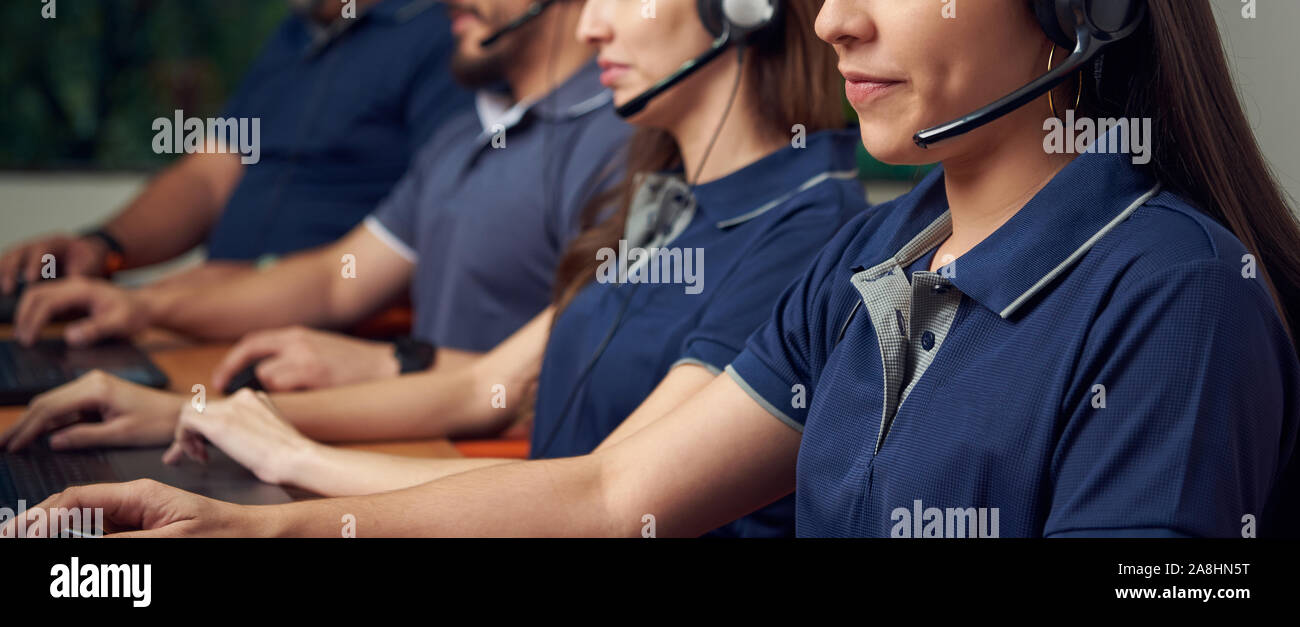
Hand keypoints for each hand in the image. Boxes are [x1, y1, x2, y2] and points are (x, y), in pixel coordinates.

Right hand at [0, 233, 108, 294]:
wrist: (85, 254)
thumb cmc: (88, 261)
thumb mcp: (88, 267)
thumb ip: (77, 277)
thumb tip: (67, 293)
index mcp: (57, 241)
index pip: (42, 249)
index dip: (35, 263)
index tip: (31, 279)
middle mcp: (38, 243)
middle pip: (19, 251)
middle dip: (12, 270)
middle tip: (9, 289)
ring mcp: (26, 250)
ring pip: (9, 257)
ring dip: (2, 273)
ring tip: (1, 290)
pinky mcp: (19, 260)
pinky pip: (5, 264)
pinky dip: (0, 273)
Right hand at [0, 370, 184, 451]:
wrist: (178, 411)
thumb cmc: (156, 423)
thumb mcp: (121, 434)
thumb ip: (85, 436)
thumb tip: (53, 442)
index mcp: (96, 389)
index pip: (50, 408)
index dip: (28, 428)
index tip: (13, 446)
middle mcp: (90, 381)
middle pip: (45, 402)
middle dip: (23, 424)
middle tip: (4, 444)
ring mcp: (92, 384)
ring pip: (52, 403)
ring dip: (33, 421)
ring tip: (14, 441)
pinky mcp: (95, 392)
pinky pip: (66, 406)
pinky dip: (49, 419)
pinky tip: (36, 433)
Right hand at [0, 479, 260, 536]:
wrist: (256, 535)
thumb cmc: (226, 533)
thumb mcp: (174, 540)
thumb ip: (126, 543)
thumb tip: (80, 541)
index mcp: (141, 493)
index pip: (77, 499)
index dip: (42, 516)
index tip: (18, 531)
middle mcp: (135, 501)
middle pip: (75, 510)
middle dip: (43, 524)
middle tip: (15, 538)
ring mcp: (138, 515)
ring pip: (87, 524)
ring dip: (62, 533)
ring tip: (33, 538)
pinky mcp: (146, 529)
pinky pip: (108, 534)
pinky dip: (87, 539)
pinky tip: (70, 546)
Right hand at [13, 276, 149, 346]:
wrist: (146, 306)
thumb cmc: (135, 314)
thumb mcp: (119, 324)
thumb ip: (95, 329)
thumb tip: (69, 337)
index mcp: (83, 289)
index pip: (48, 302)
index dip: (34, 321)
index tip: (29, 340)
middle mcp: (74, 284)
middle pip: (36, 294)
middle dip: (24, 316)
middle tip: (22, 339)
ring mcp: (71, 288)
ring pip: (38, 294)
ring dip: (27, 312)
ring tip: (25, 335)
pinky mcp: (71, 295)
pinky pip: (46, 299)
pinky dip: (35, 311)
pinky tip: (34, 328)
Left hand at [164, 389, 316, 486]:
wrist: (295, 459)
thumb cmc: (290, 457)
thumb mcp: (271, 436)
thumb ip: (253, 431)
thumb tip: (238, 442)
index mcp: (255, 399)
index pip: (220, 407)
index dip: (209, 428)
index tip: (208, 448)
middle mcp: (242, 397)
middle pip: (203, 408)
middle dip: (193, 432)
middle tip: (194, 454)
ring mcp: (230, 407)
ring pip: (190, 411)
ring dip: (187, 435)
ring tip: (197, 456)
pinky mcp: (218, 422)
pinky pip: (185, 421)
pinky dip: (183, 439)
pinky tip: (197, 455)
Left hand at [211, 326, 399, 392]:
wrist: (385, 366)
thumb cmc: (352, 363)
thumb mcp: (318, 347)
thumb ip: (291, 353)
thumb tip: (261, 373)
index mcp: (297, 334)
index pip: (253, 341)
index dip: (232, 360)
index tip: (222, 379)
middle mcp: (298, 341)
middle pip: (253, 355)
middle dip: (237, 374)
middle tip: (228, 390)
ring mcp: (306, 357)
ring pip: (268, 375)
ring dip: (273, 388)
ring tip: (293, 395)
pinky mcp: (315, 374)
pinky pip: (284, 388)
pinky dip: (286, 396)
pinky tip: (303, 398)